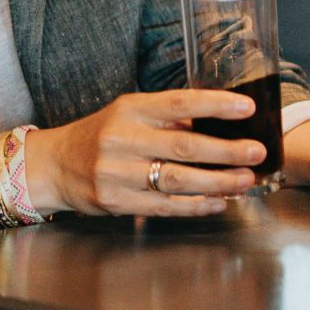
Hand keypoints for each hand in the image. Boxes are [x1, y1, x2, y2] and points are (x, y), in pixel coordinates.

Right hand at [26, 89, 269, 217]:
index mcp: (131, 109)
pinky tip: (219, 202)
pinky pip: (165, 206)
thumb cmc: (101, 135)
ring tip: (245, 180)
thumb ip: (168, 117)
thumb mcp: (130, 114)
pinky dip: (196, 206)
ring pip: (178, 180)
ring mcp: (118, 173)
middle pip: (184, 146)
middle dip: (226, 151)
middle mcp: (123, 139)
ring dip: (217, 182)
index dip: (216, 105)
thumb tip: (219, 122)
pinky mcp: (117, 202)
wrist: (53, 165)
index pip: (179, 103)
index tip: (247, 108)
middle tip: (256, 152)